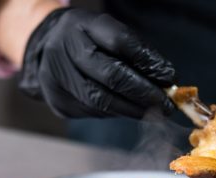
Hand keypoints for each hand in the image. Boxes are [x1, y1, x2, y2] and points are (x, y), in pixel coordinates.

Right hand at [18, 8, 175, 118]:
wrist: (46, 49)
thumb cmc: (87, 39)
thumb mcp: (108, 32)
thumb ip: (135, 50)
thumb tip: (164, 78)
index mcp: (80, 26)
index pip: (119, 42)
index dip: (147, 61)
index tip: (169, 77)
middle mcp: (63, 51)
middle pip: (111, 77)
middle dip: (144, 93)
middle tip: (167, 104)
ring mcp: (57, 80)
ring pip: (103, 102)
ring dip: (134, 109)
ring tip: (154, 111)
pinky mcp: (59, 103)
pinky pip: (94, 113)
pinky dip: (116, 112)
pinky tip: (127, 109)